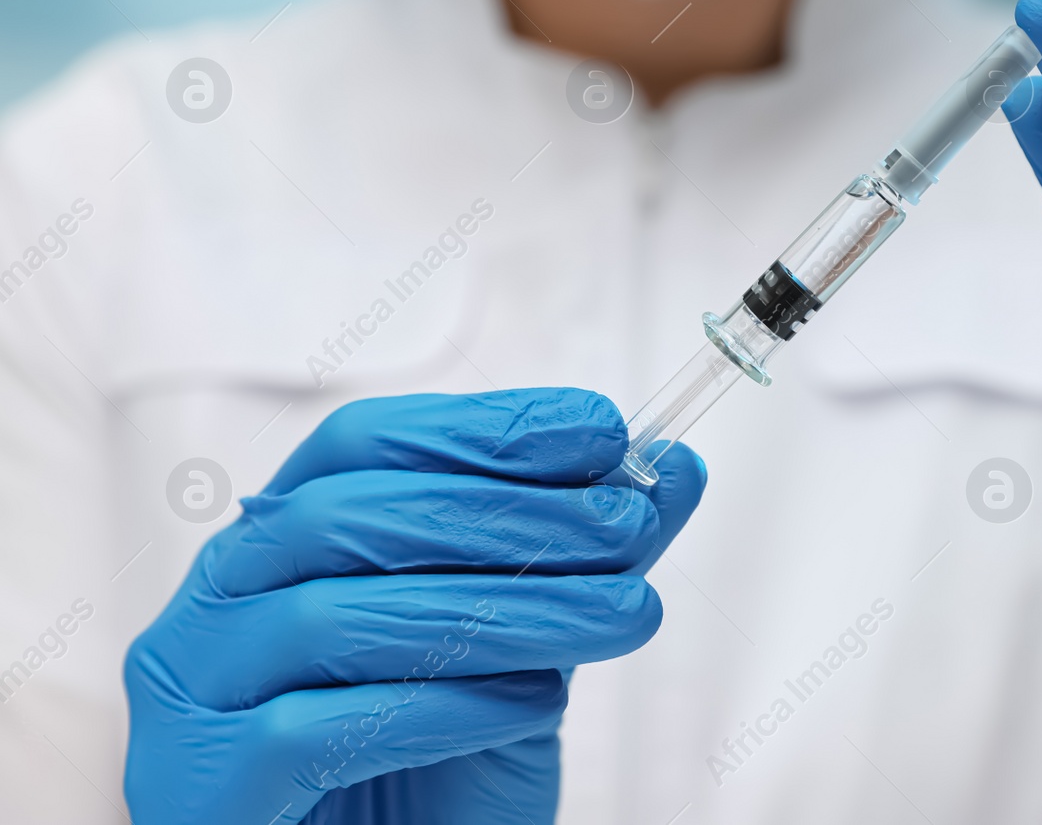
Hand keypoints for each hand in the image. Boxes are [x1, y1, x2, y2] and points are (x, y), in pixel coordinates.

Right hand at [124, 388, 704, 824]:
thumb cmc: (428, 773)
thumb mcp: (520, 654)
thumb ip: (580, 561)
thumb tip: (673, 466)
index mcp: (278, 543)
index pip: (364, 444)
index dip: (482, 427)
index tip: (598, 429)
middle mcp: (216, 601)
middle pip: (349, 516)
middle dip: (507, 514)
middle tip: (627, 528)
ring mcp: (193, 695)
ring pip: (337, 618)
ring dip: (504, 608)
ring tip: (621, 616)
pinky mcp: (202, 788)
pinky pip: (319, 729)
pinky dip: (442, 707)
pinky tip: (534, 702)